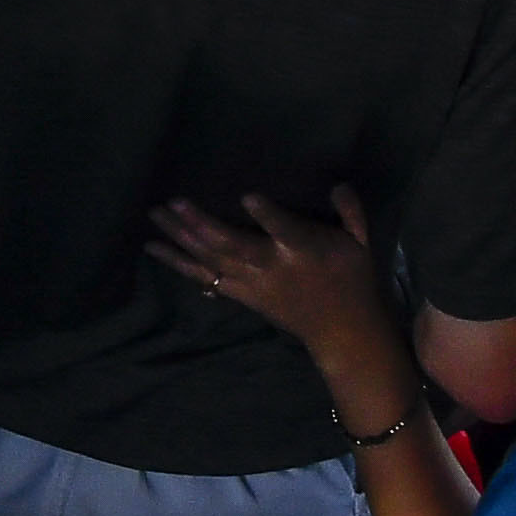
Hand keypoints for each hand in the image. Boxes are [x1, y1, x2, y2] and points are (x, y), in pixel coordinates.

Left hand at [147, 184, 410, 384]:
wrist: (342, 332)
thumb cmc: (352, 279)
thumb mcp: (361, 242)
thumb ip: (351, 211)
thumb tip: (338, 183)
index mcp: (304, 250)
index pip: (284, 231)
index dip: (267, 216)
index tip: (248, 196)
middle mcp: (273, 267)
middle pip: (233, 246)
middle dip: (202, 225)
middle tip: (173, 202)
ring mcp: (253, 284)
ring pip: (212, 261)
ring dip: (181, 239)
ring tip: (154, 217)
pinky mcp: (242, 295)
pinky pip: (205, 278)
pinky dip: (180, 264)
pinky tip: (156, 248)